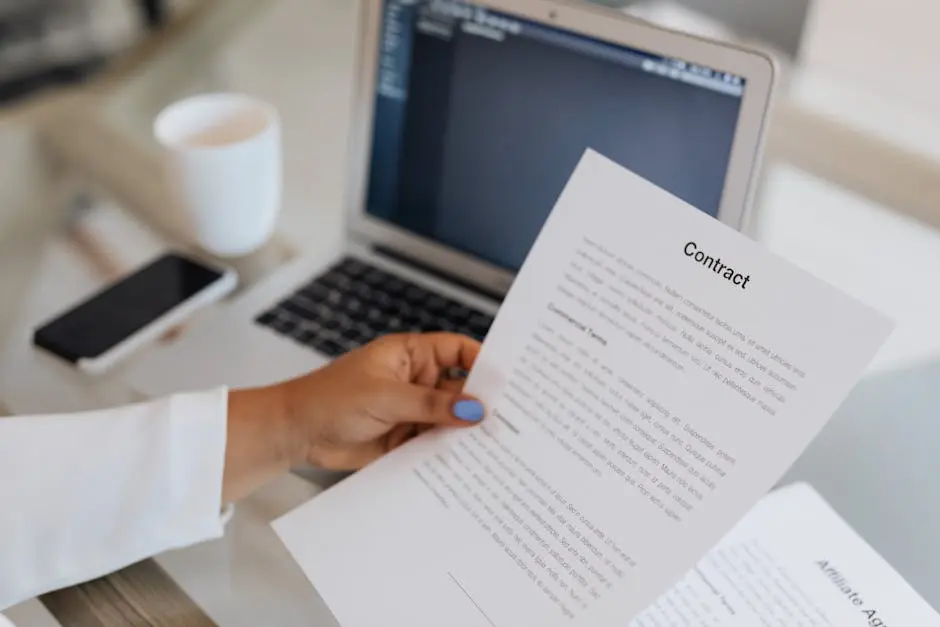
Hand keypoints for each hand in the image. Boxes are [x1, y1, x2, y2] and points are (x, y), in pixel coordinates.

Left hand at [222, 333, 484, 501]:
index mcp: (412, 354)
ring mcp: (411, 411)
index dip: (483, 362)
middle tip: (511, 419)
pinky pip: (435, 444)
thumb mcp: (385, 397)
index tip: (508, 381)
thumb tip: (475, 410)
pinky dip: (448, 453)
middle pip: (460, 389)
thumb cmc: (330, 399)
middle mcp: (416, 380)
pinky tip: (467, 463)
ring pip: (450, 420)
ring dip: (465, 432)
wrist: (295, 433)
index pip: (458, 350)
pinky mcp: (405, 439)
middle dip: (480, 404)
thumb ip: (431, 405)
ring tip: (495, 446)